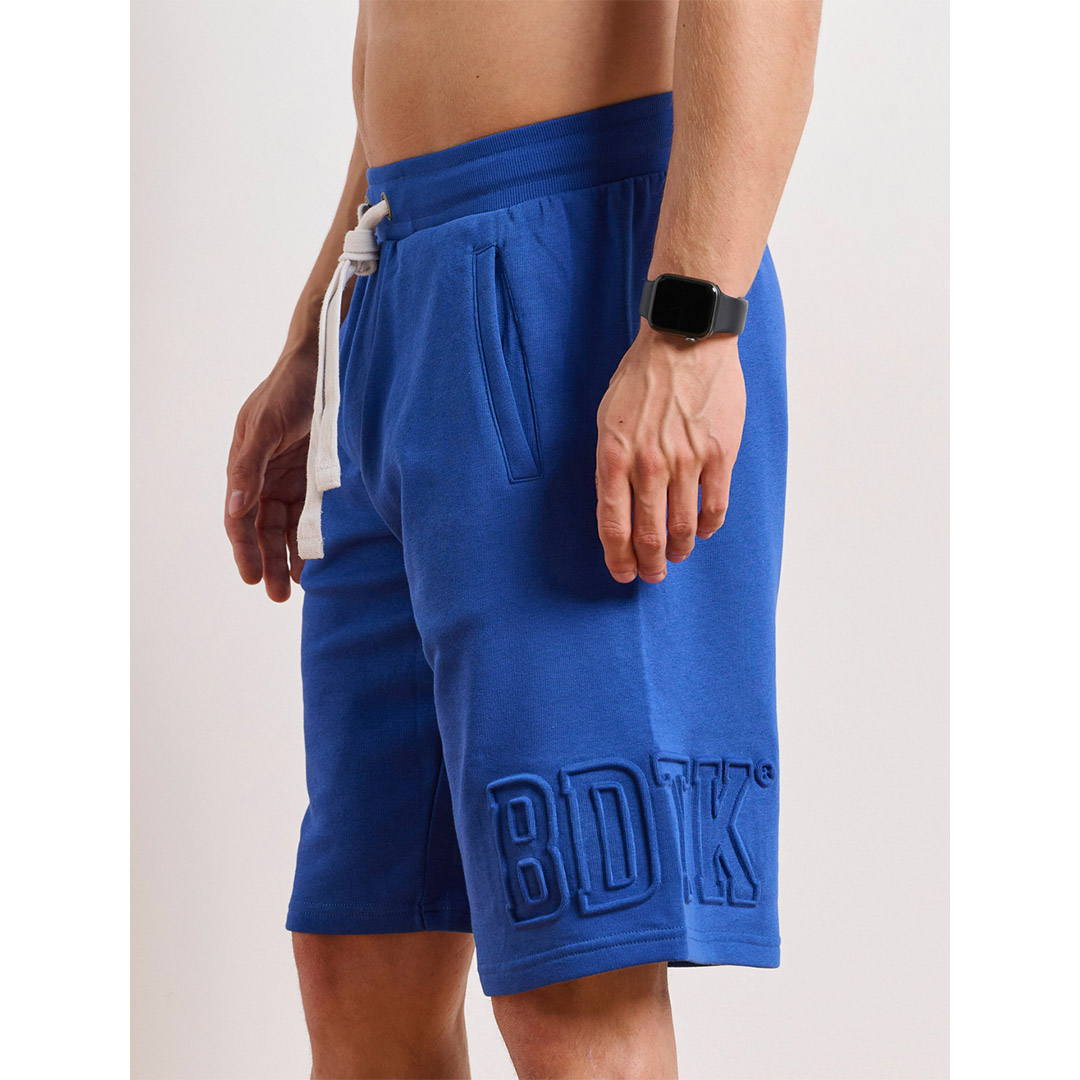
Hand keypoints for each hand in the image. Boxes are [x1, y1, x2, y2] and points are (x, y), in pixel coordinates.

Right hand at [225, 356, 316, 600]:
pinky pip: (308, 514)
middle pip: (262, 529)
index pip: (239, 517)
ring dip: (288, 556)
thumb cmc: (288, 389)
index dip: (245, 549)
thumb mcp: (266, 425)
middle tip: (277, 597)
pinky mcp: (313, 476)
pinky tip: (316, 558)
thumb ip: (249, 465)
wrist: (321, 363)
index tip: (252, 578)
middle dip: (267, 562)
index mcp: (245, 465)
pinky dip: (310, 536)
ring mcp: (289, 478)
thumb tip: (235, 507)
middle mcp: (264, 476)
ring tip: (297, 588)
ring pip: (285, 527)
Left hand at [595, 328, 745, 583]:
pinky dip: (707, 526)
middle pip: (648, 535)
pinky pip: (715, 506)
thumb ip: (611, 463)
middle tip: (652, 575)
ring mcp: (687, 460)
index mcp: (614, 456)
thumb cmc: (641, 378)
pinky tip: (702, 530)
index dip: (618, 558)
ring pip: (682, 527)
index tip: (623, 573)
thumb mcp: (608, 419)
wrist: (685, 337)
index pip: (614, 525)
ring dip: (679, 550)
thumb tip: (618, 506)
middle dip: (649, 565)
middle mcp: (649, 464)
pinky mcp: (720, 453)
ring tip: (676, 556)